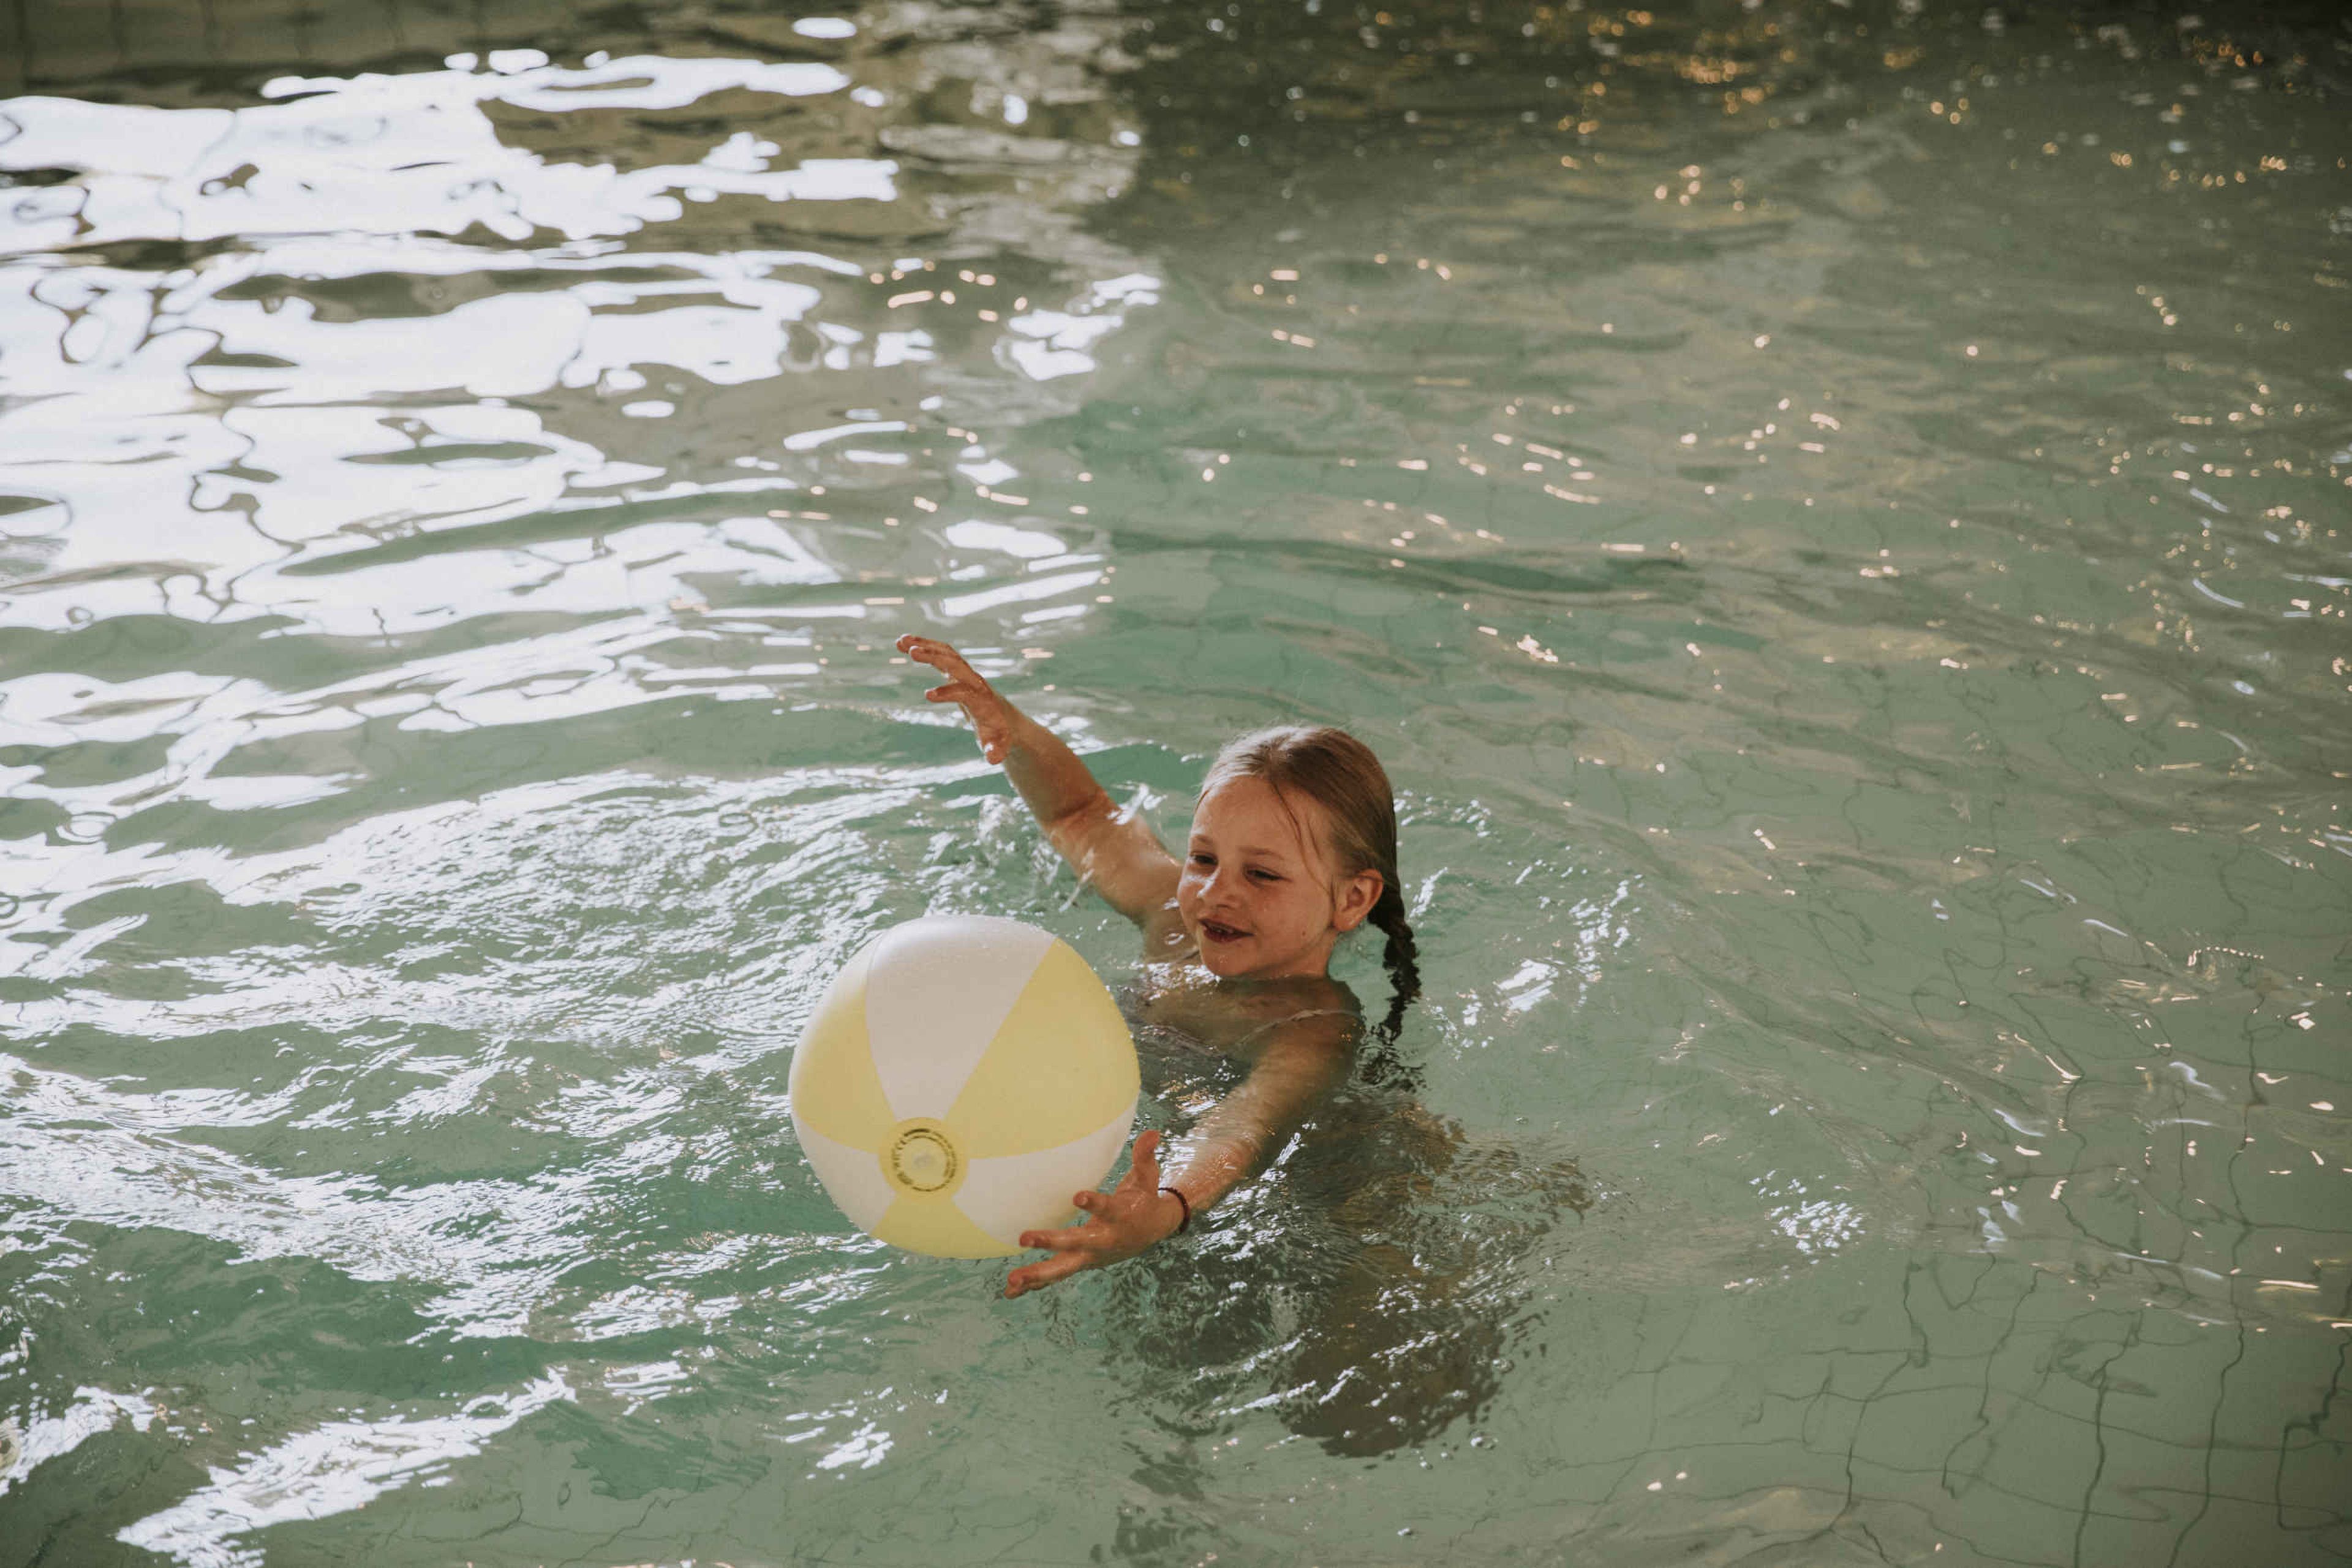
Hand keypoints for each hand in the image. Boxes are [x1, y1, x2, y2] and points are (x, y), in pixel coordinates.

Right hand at [897, 633, 1017, 765]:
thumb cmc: (997, 732)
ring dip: (925, 645)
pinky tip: (902, 642)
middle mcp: (973, 681)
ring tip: (900, 641)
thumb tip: (993, 759)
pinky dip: (923, 645)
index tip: (928, 695)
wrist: (1003, 716)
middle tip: (912, 653)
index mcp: (981, 700)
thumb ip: (996, 750)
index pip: (965, 692)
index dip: (948, 693)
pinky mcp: (955, 670)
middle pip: (955, 664)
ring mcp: (964, 673)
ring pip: (946, 653)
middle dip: (935, 657)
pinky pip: (940, 653)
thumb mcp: (998, 744)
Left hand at [1005, 1130, 1185, 1298]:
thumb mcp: (1147, 1177)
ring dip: (1037, 1275)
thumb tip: (1152, 1132)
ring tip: (1012, 1280)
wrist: (1152, 1232)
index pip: (1107, 1209)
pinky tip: (1009, 1290)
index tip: (1078, 1196)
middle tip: (1025, 1237)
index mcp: (1120, 1217)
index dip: (1094, 1203)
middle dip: (1052, 1241)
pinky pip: (1055, 1276)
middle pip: (1076, 1242)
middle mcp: (1103, 1240)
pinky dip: (1033, 1285)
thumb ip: (1144, 1156)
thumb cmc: (1143, 1198)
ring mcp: (1090, 1255)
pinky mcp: (1080, 1263)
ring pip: (1062, 1268)